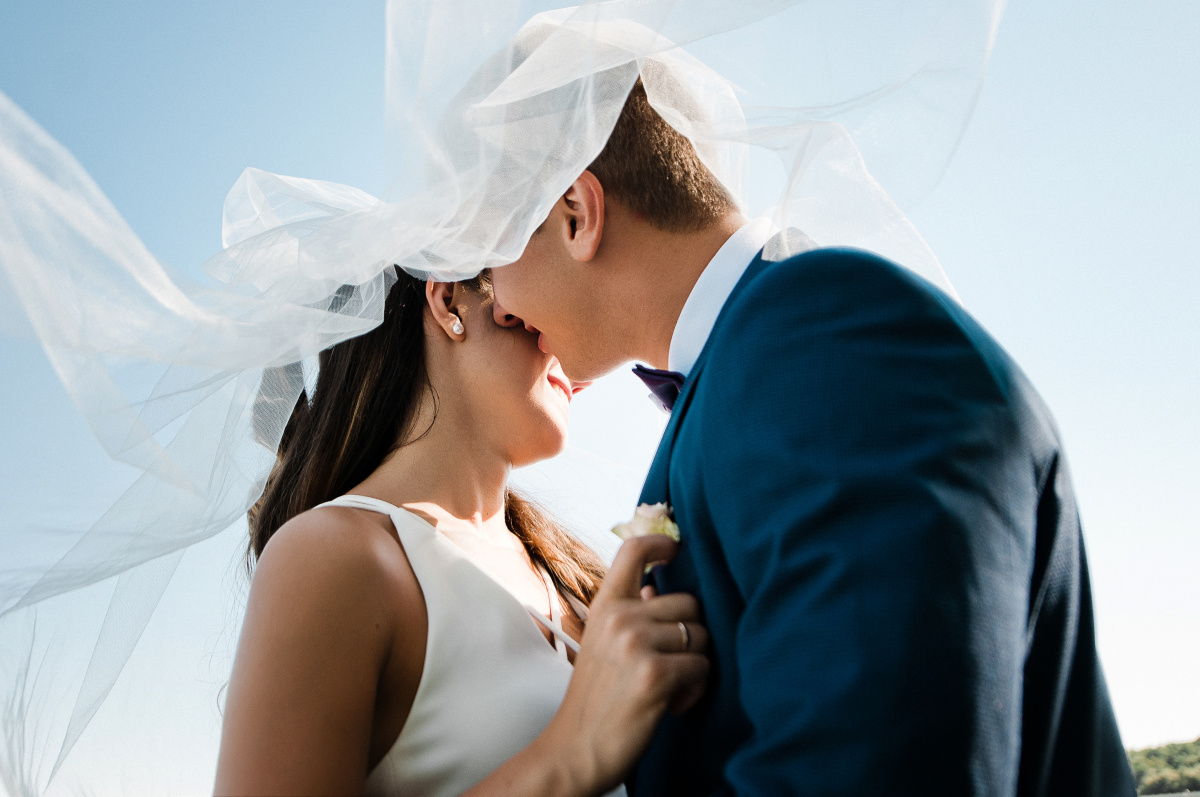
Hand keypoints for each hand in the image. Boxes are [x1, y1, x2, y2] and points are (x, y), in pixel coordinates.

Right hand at [545, 534, 709, 793]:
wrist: (575, 751)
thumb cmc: (596, 700)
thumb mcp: (602, 645)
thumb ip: (629, 613)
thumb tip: (655, 587)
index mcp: (604, 606)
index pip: (632, 550)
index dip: (661, 542)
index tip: (676, 550)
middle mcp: (619, 617)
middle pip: (689, 602)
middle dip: (690, 635)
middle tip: (666, 666)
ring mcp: (637, 643)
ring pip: (701, 636)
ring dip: (694, 666)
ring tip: (667, 687)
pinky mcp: (656, 673)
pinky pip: (702, 667)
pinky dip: (695, 691)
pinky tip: (671, 705)